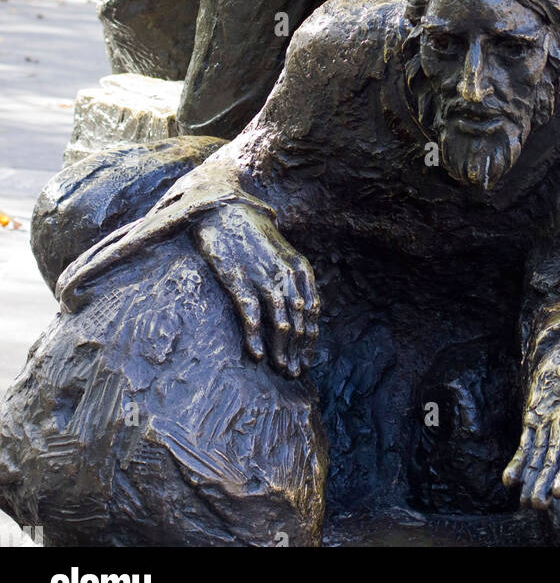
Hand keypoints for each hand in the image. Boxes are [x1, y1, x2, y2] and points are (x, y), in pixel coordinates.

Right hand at [194, 203, 318, 375]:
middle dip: (298, 350)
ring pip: (281, 321)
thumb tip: (299, 309)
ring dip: (282, 350)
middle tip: (294, 373)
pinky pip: (252, 314)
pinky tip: (256, 356)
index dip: (310, 339)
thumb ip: (290, 278)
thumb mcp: (280, 253)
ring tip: (281, 370)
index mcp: (299, 268)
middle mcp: (286, 273)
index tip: (306, 360)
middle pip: (300, 320)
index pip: (313, 311)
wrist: (224, 209)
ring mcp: (263, 276)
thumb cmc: (251, 235)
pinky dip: (256, 338)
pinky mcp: (239, 278)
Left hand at [503, 323, 559, 508]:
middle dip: (547, 483)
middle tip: (536, 504)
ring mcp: (550, 422)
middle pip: (558, 460)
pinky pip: (526, 444)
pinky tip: (508, 481)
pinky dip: (518, 463)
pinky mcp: (535, 416)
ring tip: (525, 503)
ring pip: (541, 458)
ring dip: (533, 480)